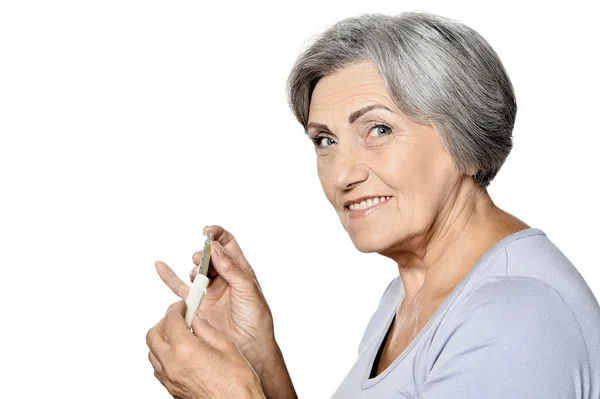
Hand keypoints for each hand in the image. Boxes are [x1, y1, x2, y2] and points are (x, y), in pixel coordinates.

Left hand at [146, 300, 265, 398]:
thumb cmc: (237, 381)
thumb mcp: (226, 346)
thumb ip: (206, 329)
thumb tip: (196, 317)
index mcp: (186, 350)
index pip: (170, 320)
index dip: (176, 308)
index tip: (183, 305)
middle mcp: (172, 364)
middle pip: (153, 335)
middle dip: (164, 322)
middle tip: (180, 317)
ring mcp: (169, 379)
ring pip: (152, 352)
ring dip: (162, 338)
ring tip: (180, 334)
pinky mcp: (171, 389)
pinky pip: (158, 367)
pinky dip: (163, 355)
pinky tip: (180, 353)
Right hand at [155, 225, 274, 376]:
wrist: (250, 347)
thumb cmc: (256, 319)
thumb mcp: (248, 289)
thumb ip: (231, 269)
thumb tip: (215, 248)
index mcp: (240, 270)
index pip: (227, 244)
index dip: (217, 235)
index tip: (206, 232)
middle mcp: (224, 278)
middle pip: (209, 256)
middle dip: (203, 253)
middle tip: (200, 259)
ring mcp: (210, 290)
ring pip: (196, 271)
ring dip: (194, 267)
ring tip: (196, 273)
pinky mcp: (198, 304)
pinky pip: (180, 288)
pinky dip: (169, 277)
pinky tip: (160, 266)